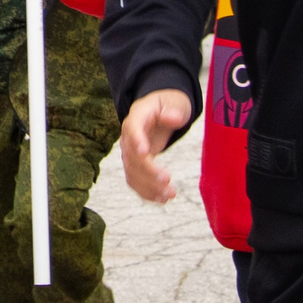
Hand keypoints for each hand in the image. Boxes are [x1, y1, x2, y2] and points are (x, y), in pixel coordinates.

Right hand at [118, 89, 190, 204]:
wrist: (160, 111)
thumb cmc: (168, 105)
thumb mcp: (174, 102)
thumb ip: (173, 110)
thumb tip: (173, 118)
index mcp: (137, 117)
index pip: (132, 129)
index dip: (137, 141)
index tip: (145, 153)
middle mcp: (128, 136)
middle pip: (133, 156)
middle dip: (148, 171)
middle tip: (167, 179)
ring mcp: (130, 152)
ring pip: (133, 173)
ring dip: (149, 187)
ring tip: (170, 194)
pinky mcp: (135, 165)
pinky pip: (136, 182)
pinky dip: (147, 193)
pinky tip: (162, 200)